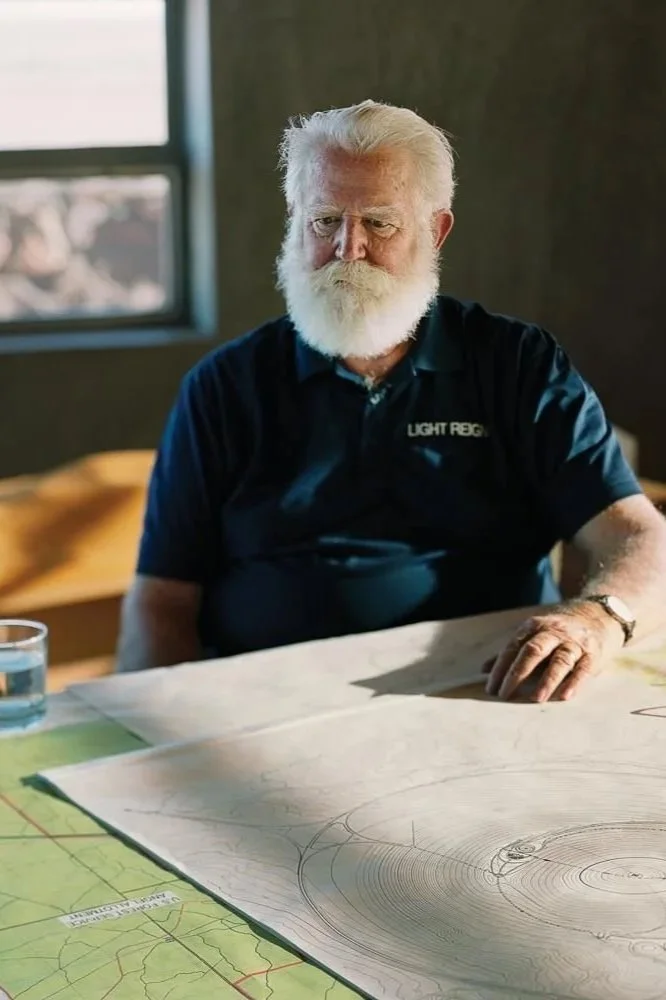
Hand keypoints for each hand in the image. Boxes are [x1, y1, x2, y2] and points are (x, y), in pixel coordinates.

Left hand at [483, 602, 625, 701]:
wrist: (598, 614)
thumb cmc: (558, 631)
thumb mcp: (534, 634)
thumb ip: (511, 652)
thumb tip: (484, 670)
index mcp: (534, 627)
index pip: (514, 647)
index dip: (501, 668)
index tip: (491, 688)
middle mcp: (554, 632)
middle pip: (533, 651)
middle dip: (517, 673)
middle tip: (505, 695)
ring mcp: (575, 642)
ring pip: (559, 660)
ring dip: (547, 680)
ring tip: (535, 699)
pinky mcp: (594, 653)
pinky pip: (584, 668)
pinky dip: (574, 682)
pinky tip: (565, 696)